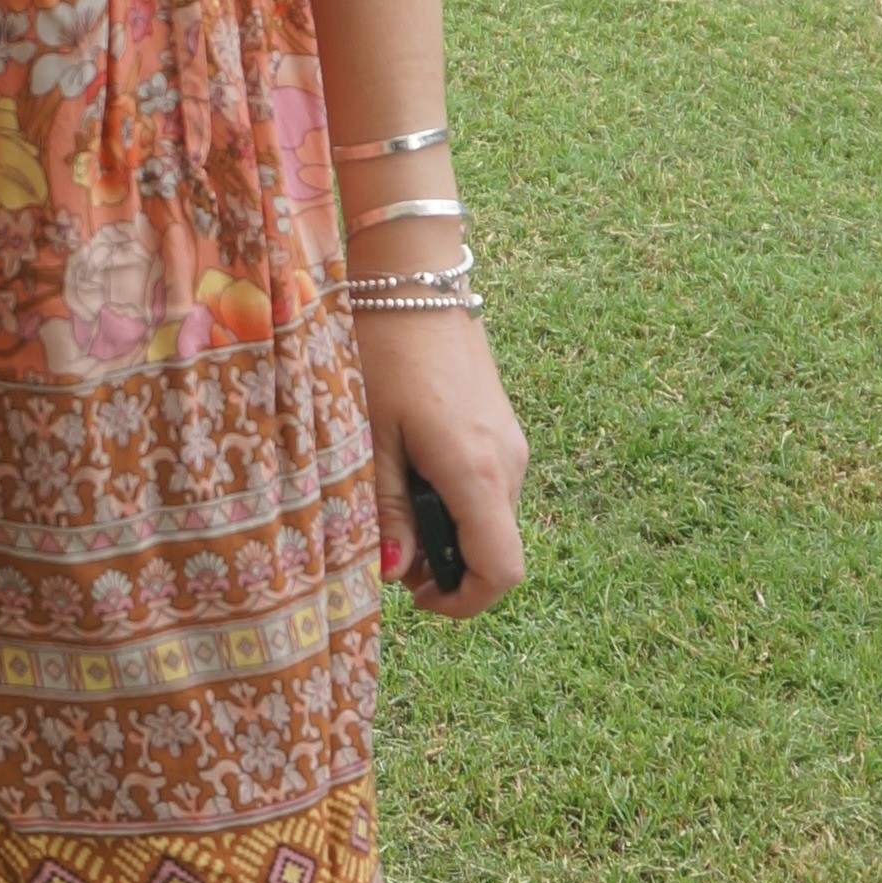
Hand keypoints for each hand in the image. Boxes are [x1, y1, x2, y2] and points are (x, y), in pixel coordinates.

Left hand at [355, 305, 527, 618]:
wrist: (414, 280)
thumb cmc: (383, 353)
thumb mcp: (371, 438)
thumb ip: (386, 509)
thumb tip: (396, 572)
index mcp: (476, 471)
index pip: (502, 571)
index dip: (463, 602)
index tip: (416, 599)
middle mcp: (507, 463)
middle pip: (495, 549)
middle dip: (446, 568)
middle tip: (388, 549)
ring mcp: (510, 443)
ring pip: (489, 519)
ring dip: (447, 532)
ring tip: (390, 503)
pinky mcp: (501, 427)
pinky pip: (486, 487)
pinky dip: (453, 501)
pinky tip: (409, 470)